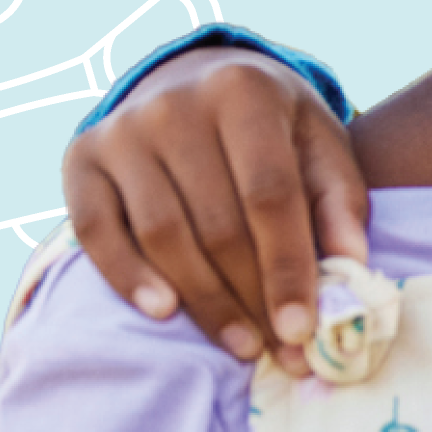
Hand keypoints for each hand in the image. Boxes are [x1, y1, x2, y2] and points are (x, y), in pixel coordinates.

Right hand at [59, 48, 365, 360]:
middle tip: (281, 351)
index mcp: (242, 91)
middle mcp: (174, 105)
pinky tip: (164, 312)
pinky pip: (96, 230)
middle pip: (216, 224)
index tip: (302, 329)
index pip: (269, 194)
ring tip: (242, 345)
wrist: (193, 80)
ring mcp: (121, 131)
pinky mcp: (81, 158)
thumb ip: (339, 199)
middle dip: (252, 297)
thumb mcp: (319, 142)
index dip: (287, 267)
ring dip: (204, 301)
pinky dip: (127, 276)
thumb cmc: (270, 126)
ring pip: (163, 235)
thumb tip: (351, 264)